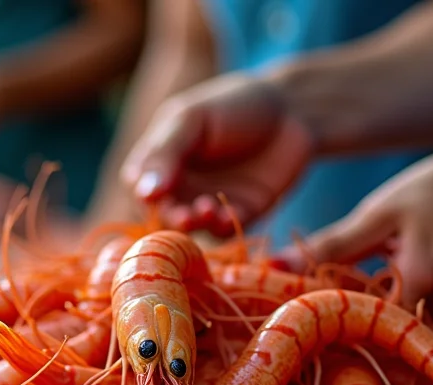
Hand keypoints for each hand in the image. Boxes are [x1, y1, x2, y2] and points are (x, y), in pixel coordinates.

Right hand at [120, 72, 315, 235]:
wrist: (292, 109)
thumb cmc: (234, 106)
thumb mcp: (192, 120)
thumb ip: (166, 153)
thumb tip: (143, 193)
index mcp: (161, 161)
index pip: (140, 187)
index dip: (143, 195)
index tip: (152, 195)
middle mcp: (181, 186)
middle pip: (164, 214)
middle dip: (171, 217)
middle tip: (183, 215)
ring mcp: (209, 202)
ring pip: (192, 227)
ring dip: (194, 225)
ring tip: (204, 210)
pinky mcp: (240, 214)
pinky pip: (224, 230)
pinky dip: (220, 227)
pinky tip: (223, 214)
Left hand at [286, 138, 432, 318]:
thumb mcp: (381, 212)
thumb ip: (331, 245)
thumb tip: (273, 267)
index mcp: (422, 280)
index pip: (361, 321)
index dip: (329, 318)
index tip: (300, 310)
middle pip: (380, 327)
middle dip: (348, 316)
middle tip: (314, 298)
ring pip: (399, 324)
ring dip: (373, 309)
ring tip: (351, 280)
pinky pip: (418, 316)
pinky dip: (398, 302)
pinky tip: (386, 277)